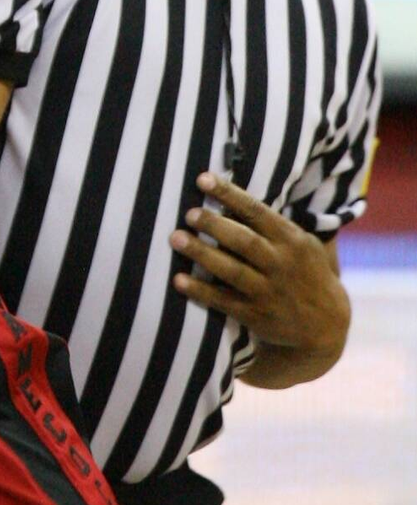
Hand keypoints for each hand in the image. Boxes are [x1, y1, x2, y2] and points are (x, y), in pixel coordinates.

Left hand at [170, 172, 349, 360]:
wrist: (327, 325)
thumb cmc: (306, 271)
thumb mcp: (302, 244)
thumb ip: (272, 225)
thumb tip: (230, 200)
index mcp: (292, 241)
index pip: (257, 212)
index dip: (229, 194)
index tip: (202, 179)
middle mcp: (281, 265)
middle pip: (245, 242)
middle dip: (215, 225)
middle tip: (189, 213)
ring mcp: (269, 293)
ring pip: (233, 271)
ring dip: (202, 254)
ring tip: (176, 238)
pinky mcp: (257, 317)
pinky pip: (225, 302)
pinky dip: (201, 292)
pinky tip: (179, 280)